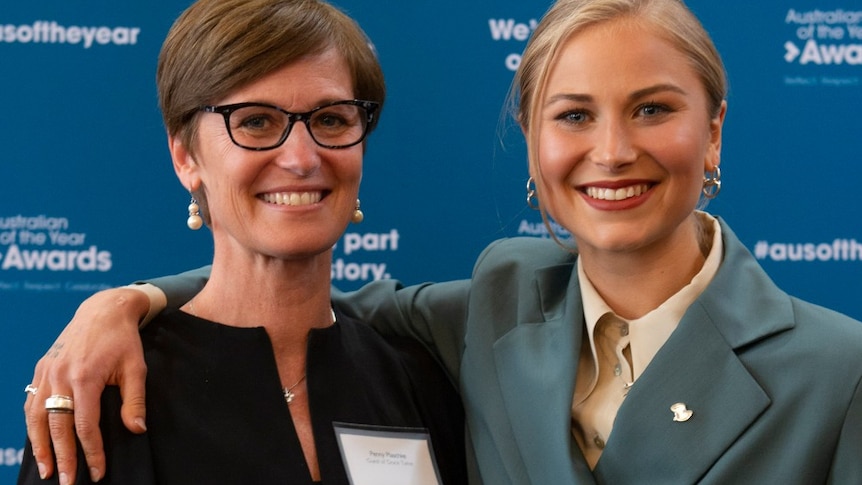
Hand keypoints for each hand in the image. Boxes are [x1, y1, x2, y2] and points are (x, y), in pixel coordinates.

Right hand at [24, 287, 149, 483]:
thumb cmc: (123, 341)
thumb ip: (135, 400)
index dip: (91, 451)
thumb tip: (137, 430)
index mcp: (85, 377)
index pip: (85, 425)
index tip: (96, 472)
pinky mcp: (41, 369)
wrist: (103, 310)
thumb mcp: (136, 368)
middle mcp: (60, 376)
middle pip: (57, 427)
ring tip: (47, 469)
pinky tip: (38, 442)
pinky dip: (32, 425)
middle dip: (63, 458)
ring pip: (36, 418)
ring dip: (40, 446)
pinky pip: (30, 403)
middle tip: (67, 482)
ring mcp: (46, 372)